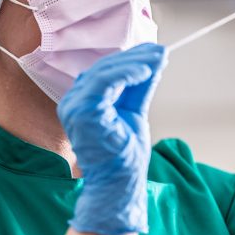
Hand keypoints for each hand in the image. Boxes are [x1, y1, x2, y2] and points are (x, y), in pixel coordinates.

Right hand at [57, 43, 167, 234]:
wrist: (119, 183)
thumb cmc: (124, 154)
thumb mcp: (134, 111)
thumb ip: (141, 87)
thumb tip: (156, 59)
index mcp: (82, 102)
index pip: (104, 72)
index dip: (130, 59)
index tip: (154, 52)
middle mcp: (73, 102)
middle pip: (104, 69)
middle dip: (135, 58)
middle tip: (160, 52)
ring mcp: (75, 107)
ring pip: (105, 72)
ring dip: (135, 63)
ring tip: (157, 59)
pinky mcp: (83, 112)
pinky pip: (104, 83)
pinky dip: (126, 74)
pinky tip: (145, 72)